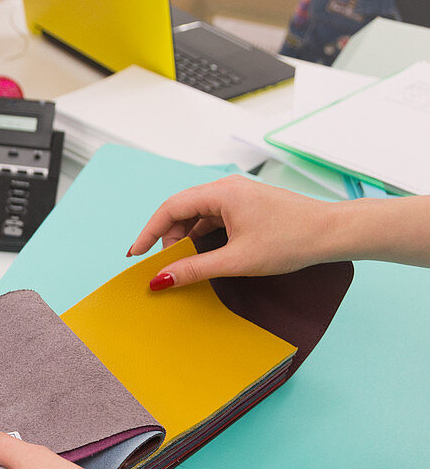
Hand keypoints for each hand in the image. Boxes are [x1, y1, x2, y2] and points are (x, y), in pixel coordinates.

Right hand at [127, 176, 336, 288]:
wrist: (333, 233)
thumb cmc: (291, 240)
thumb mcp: (236, 260)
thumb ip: (193, 269)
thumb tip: (161, 279)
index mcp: (221, 193)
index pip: (170, 208)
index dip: (148, 232)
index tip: (135, 254)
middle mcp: (226, 188)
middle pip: (181, 211)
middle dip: (168, 239)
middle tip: (164, 266)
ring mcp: (237, 196)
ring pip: (197, 216)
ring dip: (186, 239)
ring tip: (185, 264)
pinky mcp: (247, 206)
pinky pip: (213, 219)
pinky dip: (203, 237)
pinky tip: (205, 256)